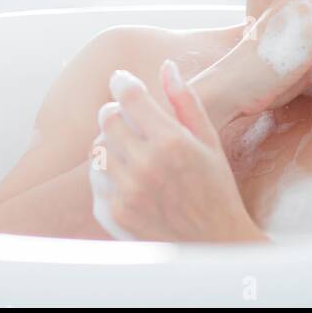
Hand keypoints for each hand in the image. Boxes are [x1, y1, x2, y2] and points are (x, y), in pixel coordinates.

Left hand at [88, 60, 264, 242]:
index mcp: (172, 142)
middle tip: (127, 117)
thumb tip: (167, 66)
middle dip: (115, 111)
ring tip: (131, 152)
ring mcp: (126, 191)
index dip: (122, 82)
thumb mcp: (210, 142)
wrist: (214, 246)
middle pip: (108, 118)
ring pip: (97, 147)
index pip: (130, 96)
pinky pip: (95, 179)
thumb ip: (186, 102)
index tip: (121, 80)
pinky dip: (107, 174)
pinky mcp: (113, 213)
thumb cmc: (216, 190)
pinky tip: (129, 179)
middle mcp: (146, 165)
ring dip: (110, 143)